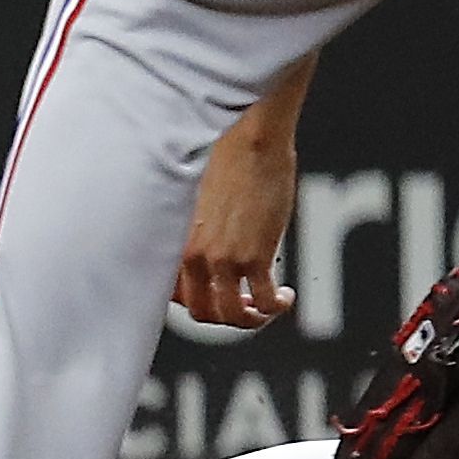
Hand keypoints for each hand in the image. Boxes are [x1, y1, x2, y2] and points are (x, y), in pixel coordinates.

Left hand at [175, 103, 297, 328]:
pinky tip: (285, 296)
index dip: (196, 300)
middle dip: (224, 317)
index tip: (215, 296)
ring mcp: (223, 260)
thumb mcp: (197, 196)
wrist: (250, 138)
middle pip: (201, 312)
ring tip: (268, 306)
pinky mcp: (254, 258)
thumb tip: (211, 243)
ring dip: (252, 319)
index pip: (172, 293)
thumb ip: (198, 227)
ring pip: (232, 315)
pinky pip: (263, 301)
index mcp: (173, 239)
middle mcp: (193, 255)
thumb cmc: (226, 154)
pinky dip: (275, 306)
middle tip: (244, 308)